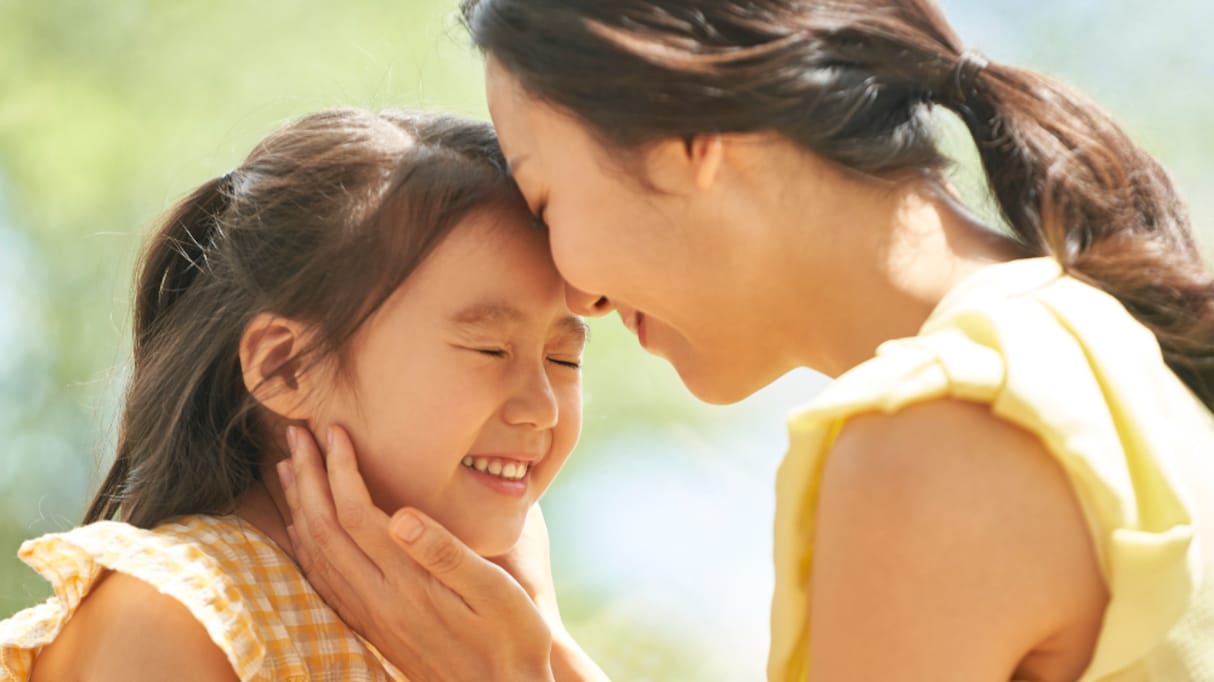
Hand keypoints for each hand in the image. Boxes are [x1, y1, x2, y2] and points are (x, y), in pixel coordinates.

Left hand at [278, 424, 553, 681]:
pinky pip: (324, 581)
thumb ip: (446, 553)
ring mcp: (372, 615)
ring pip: (317, 553)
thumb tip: (402, 515)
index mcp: (408, 581)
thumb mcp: (494, 591)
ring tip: (290, 469)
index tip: (333, 431)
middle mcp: (379, 598)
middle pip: (325, 528)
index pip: (357, 514)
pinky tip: (304, 530)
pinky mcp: (374, 627)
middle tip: (297, 434)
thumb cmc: (512, 639)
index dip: (340, 468)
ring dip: (300, 505)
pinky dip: (306, 546)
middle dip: (308, 476)